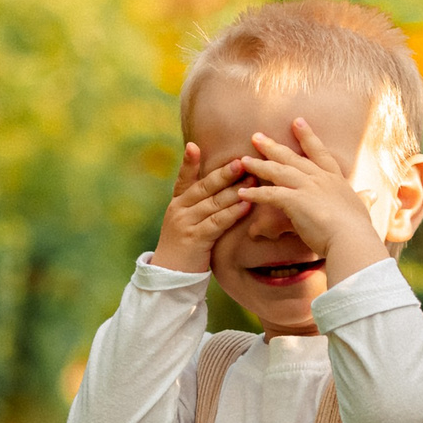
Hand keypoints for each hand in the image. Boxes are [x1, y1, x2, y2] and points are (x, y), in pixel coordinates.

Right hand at [153, 143, 250, 272]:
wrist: (170, 276)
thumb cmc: (185, 247)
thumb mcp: (187, 222)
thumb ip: (201, 206)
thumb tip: (225, 189)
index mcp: (177, 203)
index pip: (184, 178)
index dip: (189, 162)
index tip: (194, 146)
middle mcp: (179, 209)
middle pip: (204, 187)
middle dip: (224, 173)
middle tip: (242, 161)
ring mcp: (186, 223)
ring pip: (212, 202)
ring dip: (234, 190)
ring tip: (252, 179)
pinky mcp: (195, 239)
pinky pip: (217, 222)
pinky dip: (232, 212)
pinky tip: (246, 204)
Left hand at [236, 118, 388, 284]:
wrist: (351, 239)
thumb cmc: (358, 229)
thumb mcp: (363, 209)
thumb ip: (364, 200)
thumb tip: (373, 195)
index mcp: (335, 180)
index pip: (319, 153)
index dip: (308, 137)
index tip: (297, 121)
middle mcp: (320, 179)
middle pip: (292, 158)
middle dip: (273, 146)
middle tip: (256, 136)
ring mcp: (307, 188)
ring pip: (278, 171)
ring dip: (259, 166)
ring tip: (243, 161)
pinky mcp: (295, 201)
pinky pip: (270, 194)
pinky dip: (255, 194)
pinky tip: (241, 193)